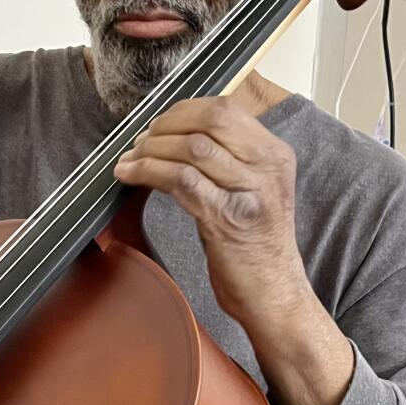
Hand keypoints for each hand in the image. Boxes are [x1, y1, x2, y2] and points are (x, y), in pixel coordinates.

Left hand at [113, 95, 354, 404]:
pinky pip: (181, 180)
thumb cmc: (256, 248)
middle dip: (165, 125)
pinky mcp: (227, 218)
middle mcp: (268, 167)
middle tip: (140, 141)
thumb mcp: (254, 191)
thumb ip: (229, 161)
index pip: (225, 108)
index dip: (182, 110)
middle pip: (209, 120)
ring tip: (129, 160)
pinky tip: (129, 175)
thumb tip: (179, 134)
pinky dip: (148, 172)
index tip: (157, 123)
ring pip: (191, 148)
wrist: (274, 295)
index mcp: (276, 153)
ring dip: (150, 149)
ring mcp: (249, 192)